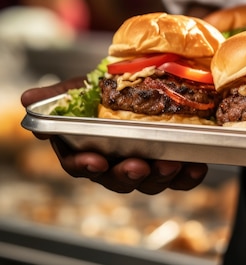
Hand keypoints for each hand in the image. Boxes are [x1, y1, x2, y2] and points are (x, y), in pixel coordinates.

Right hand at [21, 79, 208, 194]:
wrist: (146, 83)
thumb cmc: (107, 91)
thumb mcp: (84, 87)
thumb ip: (61, 95)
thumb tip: (29, 99)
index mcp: (89, 149)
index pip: (80, 165)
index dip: (86, 166)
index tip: (96, 161)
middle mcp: (116, 162)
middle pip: (118, 180)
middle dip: (128, 174)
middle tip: (138, 165)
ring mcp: (145, 164)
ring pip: (150, 182)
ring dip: (160, 176)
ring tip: (171, 163)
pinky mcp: (172, 163)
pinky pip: (180, 178)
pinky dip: (188, 176)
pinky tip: (196, 166)